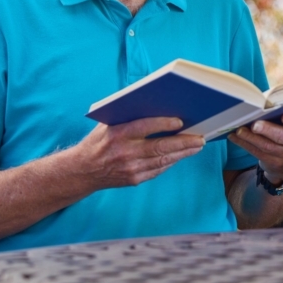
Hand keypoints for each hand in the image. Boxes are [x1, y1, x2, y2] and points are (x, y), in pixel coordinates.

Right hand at [76, 116, 204, 188]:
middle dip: (183, 142)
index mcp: (118, 134)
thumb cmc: (98, 141)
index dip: (163, 124)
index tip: (180, 121)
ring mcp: (131, 168)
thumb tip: (155, 103)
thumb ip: (128, 115)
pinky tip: (181, 155)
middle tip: (200, 138)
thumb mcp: (107, 123)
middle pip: (160, 147)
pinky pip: (158, 170)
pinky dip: (171, 161)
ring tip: (197, 146)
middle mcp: (125, 152)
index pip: (144, 127)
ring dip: (183, 153)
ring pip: (163, 160)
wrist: (82, 171)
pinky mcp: (135, 179)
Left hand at [228, 112, 282, 183]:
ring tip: (240, 130)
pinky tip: (234, 137)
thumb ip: (281, 116)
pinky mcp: (273, 163)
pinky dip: (244, 144)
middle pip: (282, 136)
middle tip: (255, 125)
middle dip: (267, 130)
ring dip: (251, 138)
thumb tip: (259, 105)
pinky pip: (257, 153)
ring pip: (267, 146)